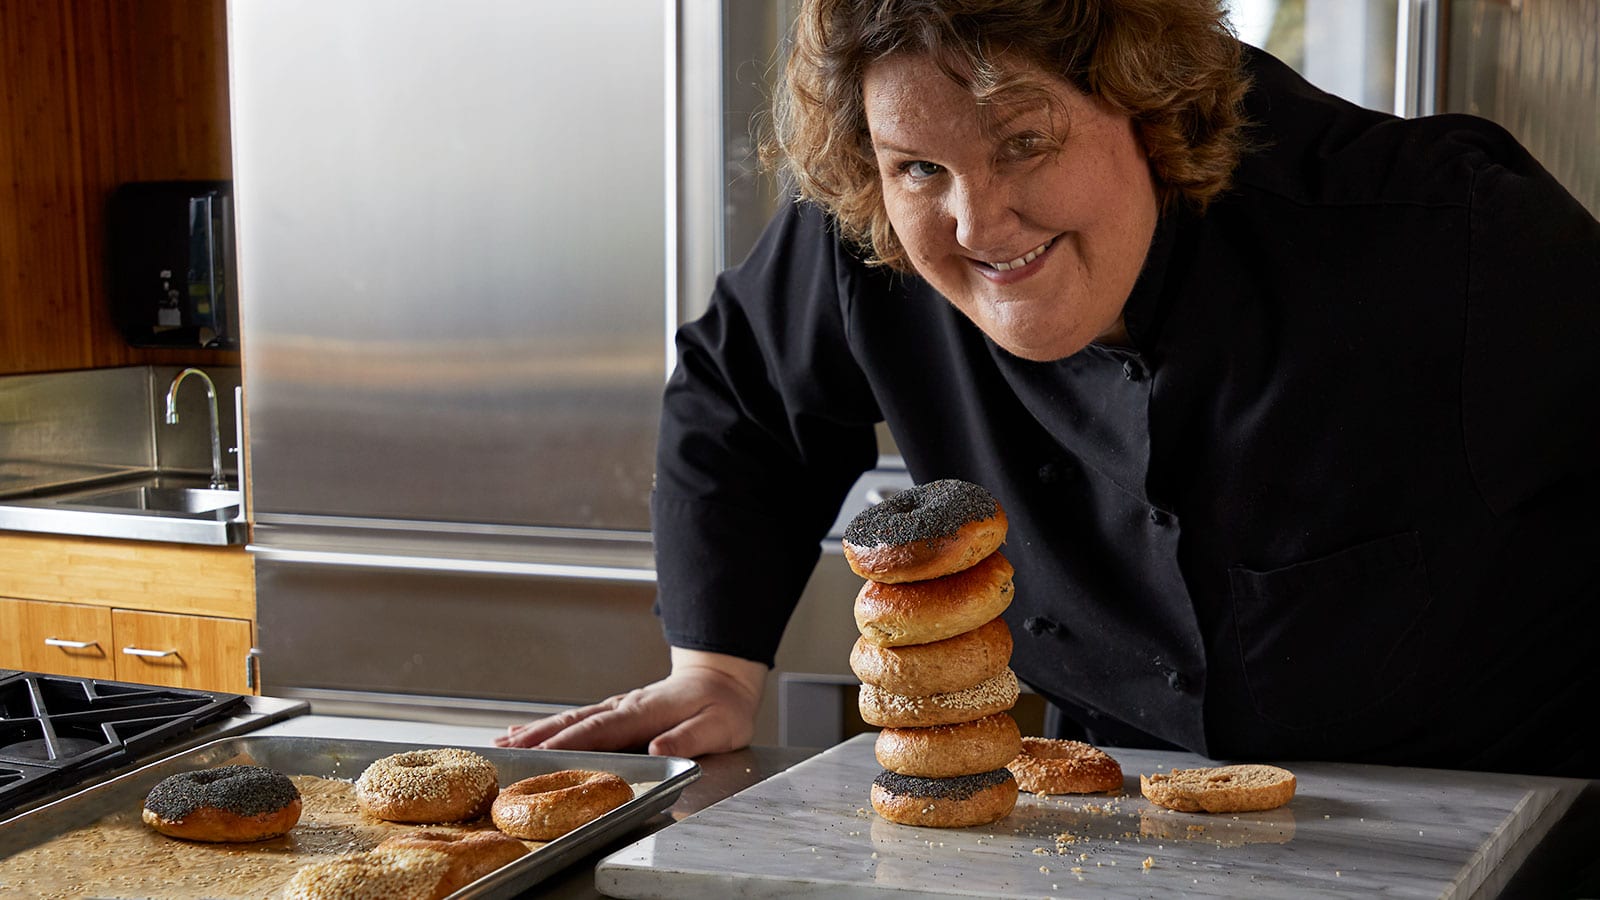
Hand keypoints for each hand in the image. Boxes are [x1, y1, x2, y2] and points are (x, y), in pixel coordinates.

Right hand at [494, 647, 766, 757]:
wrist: (722, 678)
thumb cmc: (722, 707)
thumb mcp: (718, 726)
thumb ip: (688, 738)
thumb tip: (658, 749)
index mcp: (646, 713)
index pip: (601, 730)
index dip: (568, 743)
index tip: (538, 755)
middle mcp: (624, 708)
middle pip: (574, 723)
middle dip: (538, 738)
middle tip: (504, 752)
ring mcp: (617, 708)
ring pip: (569, 720)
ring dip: (535, 732)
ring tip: (503, 743)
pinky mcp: (615, 713)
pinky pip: (575, 720)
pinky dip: (547, 727)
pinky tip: (525, 733)